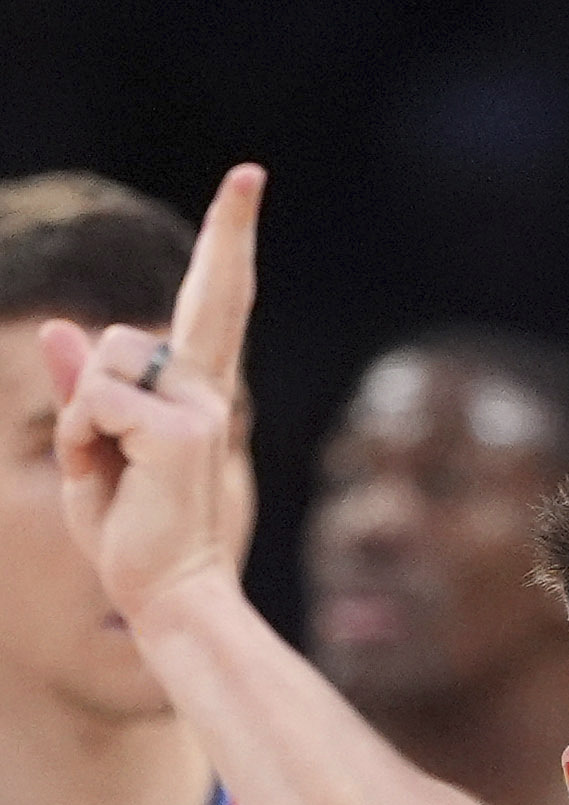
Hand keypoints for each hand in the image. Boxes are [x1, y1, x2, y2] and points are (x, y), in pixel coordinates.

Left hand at [38, 165, 261, 626]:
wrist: (169, 597)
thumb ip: (82, 393)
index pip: (213, 307)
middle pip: (169, 315)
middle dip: (207, 261)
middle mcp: (207, 394)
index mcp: (194, 397)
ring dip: (82, 415)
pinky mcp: (183, 431)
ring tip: (104, 468)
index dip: (227, 244)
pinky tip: (105, 476)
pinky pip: (99, 401)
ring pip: (107, 360)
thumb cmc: (134, 539)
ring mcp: (202, 410)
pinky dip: (82, 439)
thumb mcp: (92, 454)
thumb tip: (60, 328)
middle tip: (239, 198)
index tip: (247, 182)